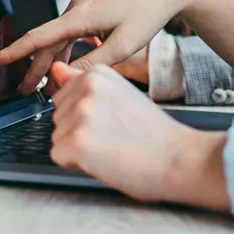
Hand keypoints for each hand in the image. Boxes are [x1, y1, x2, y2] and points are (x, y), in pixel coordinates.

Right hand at [0, 0, 208, 93]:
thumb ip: (93, 64)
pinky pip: (74, 8)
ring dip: (55, 52)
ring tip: (50, 76)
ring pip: (63, 30)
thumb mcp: (124, 46)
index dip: (14, 53)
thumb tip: (67, 78)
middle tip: (25, 91)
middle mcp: (77, 6)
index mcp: (79, 18)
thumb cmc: (149, 14)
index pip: (38, 39)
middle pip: (49, 41)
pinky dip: (65, 17)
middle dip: (36, 67)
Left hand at [47, 62, 229, 210]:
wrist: (177, 158)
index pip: (65, 95)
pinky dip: (76, 164)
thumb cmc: (154, 132)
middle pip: (58, 115)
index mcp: (97, 74)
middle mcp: (87, 88)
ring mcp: (81, 114)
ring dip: (77, 147)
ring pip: (57, 136)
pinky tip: (103, 160)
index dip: (85, 114)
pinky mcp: (76, 141)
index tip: (109, 120)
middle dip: (77, 130)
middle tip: (111, 136)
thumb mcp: (120, 95)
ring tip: (110, 147)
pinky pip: (59, 155)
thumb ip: (84, 83)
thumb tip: (55, 69)